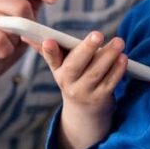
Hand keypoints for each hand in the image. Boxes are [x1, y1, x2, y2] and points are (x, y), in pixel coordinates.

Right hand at [43, 34, 126, 148]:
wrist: (84, 114)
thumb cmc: (73, 80)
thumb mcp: (60, 67)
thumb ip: (49, 51)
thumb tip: (26, 36)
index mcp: (57, 70)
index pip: (51, 58)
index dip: (49, 50)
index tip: (49, 41)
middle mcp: (68, 83)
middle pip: (75, 65)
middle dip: (86, 48)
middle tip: (97, 34)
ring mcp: (84, 92)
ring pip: (96, 73)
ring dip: (108, 56)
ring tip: (118, 42)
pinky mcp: (100, 99)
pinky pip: (109, 83)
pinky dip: (117, 70)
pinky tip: (123, 58)